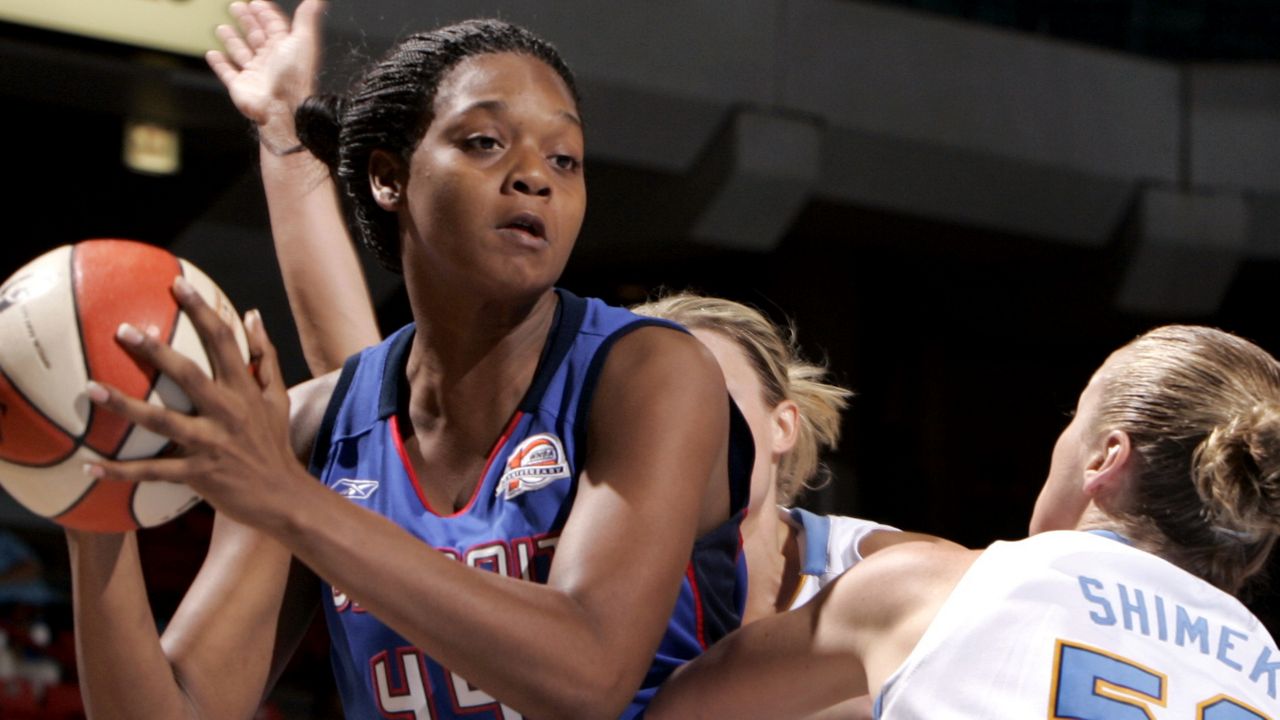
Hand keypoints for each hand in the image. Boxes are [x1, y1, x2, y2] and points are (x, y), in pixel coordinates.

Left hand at [84, 277, 308, 530]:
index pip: (223, 342)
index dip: (201, 311)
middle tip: (123, 330)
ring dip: (124, 405)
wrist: (282, 496)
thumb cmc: (274, 443)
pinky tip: (89, 464)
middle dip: (156, 352)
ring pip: (162, 421)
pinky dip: (120, 471)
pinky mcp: (197, 474)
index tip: (178, 284)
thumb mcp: (277, 397)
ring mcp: (210, 444)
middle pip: (188, 376)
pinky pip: (152, 471)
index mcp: (244, 390)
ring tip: (90, 388)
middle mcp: (227, 412)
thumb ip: (265, 356)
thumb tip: (253, 315)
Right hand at [206, 0, 326, 151]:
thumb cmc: (293, 77)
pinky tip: (213, 54)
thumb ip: (306, 18)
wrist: (281, 108)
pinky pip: (227, 73)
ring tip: (222, 28)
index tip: (256, 3)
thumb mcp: (302, 41)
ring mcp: (255, 74)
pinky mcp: (240, 86)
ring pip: (241, 53)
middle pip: (257, 36)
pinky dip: (219, 64)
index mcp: (285, 49)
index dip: (266, 14)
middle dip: (247, 22)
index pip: (274, 27)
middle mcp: (270, 61)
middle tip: (237, 7)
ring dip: (232, 40)